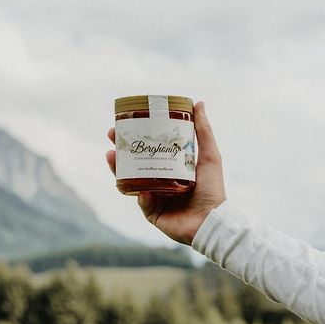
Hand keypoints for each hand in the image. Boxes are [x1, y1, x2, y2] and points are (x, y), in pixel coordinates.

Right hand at [106, 102, 225, 244]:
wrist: (212, 220)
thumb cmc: (213, 188)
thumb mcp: (209, 154)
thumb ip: (203, 130)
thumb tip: (198, 103)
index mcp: (170, 167)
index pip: (149, 149)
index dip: (136, 137)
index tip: (125, 124)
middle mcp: (160, 181)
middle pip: (135, 163)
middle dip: (121, 150)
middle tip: (112, 137)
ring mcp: (154, 197)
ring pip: (132, 181)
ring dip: (119, 169)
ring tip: (111, 155)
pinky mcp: (152, 213)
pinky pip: (142, 202)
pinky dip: (141, 195)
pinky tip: (144, 189)